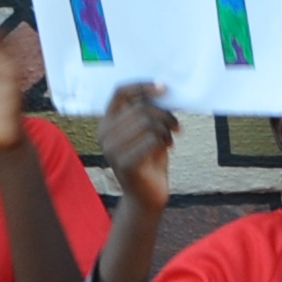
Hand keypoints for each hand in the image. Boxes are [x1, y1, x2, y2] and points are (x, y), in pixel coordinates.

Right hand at [96, 82, 177, 209]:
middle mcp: (104, 134)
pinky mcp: (125, 163)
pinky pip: (151, 140)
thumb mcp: (146, 131)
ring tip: (170, 138)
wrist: (146, 195)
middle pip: (140, 107)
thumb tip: (162, 88)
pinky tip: (168, 147)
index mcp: (106, 123)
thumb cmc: (149, 159)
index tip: (164, 87)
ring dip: (166, 129)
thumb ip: (146, 112)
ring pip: (147, 122)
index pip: (119, 92)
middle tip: (176, 125)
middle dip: (164, 114)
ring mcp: (112, 149)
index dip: (142, 86)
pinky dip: (165, 140)